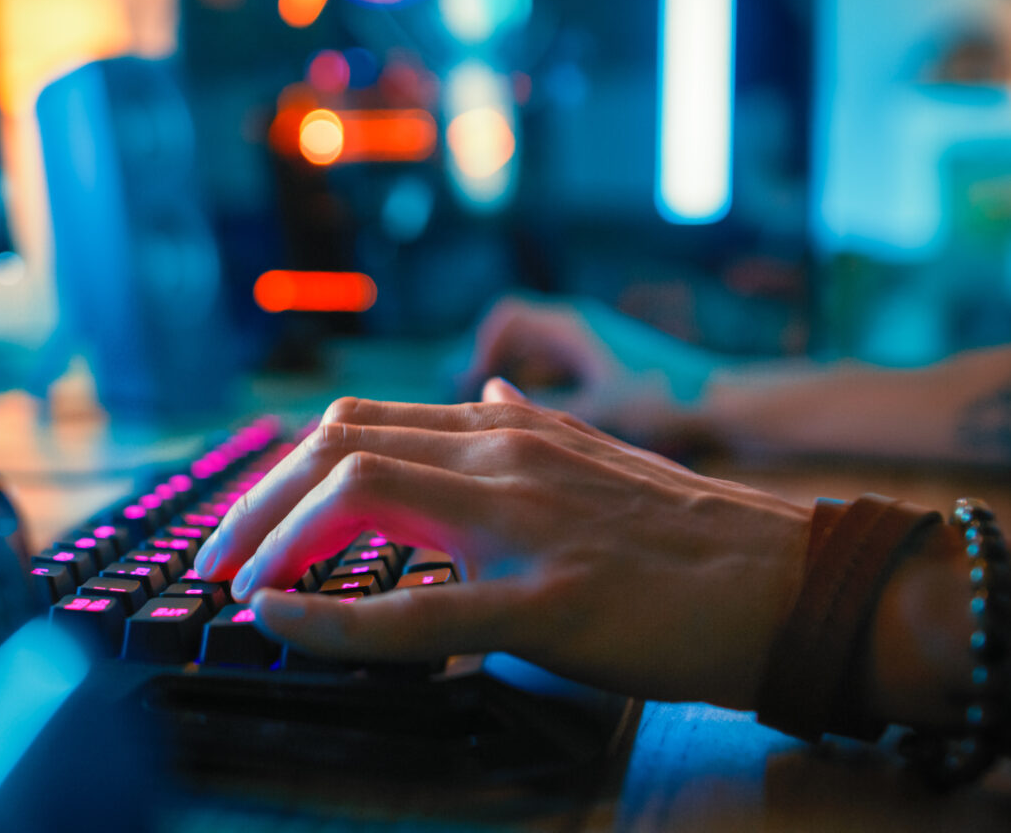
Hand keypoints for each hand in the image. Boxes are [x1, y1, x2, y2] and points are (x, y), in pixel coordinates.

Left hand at [194, 380, 810, 708]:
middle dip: (256, 500)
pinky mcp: (550, 601)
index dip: (283, 469)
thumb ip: (524, 427)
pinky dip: (330, 617)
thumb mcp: (596, 456)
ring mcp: (525, 521)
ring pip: (360, 494)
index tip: (246, 518)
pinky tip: (280, 618)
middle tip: (216, 556)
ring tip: (237, 585)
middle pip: (338, 445)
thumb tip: (478, 393)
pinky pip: (415, 610)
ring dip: (274, 538)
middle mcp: (505, 455)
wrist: (794, 580)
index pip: (361, 425)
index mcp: (508, 430)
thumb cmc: (689, 534)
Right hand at [462, 296, 713, 449]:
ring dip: (514, 375)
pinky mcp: (606, 362)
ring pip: (536, 350)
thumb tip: (487, 409)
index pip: (507, 318)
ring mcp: (594, 342)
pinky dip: (538, 386)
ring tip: (500, 417)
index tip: (472, 389)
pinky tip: (539, 424)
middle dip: (490, 362)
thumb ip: (539, 409)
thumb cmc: (665, 402)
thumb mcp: (596, 411)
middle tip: (475, 404)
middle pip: (515, 330)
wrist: (724, 401)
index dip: (481, 349)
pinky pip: (557, 365)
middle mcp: (581, 326)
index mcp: (573, 326)